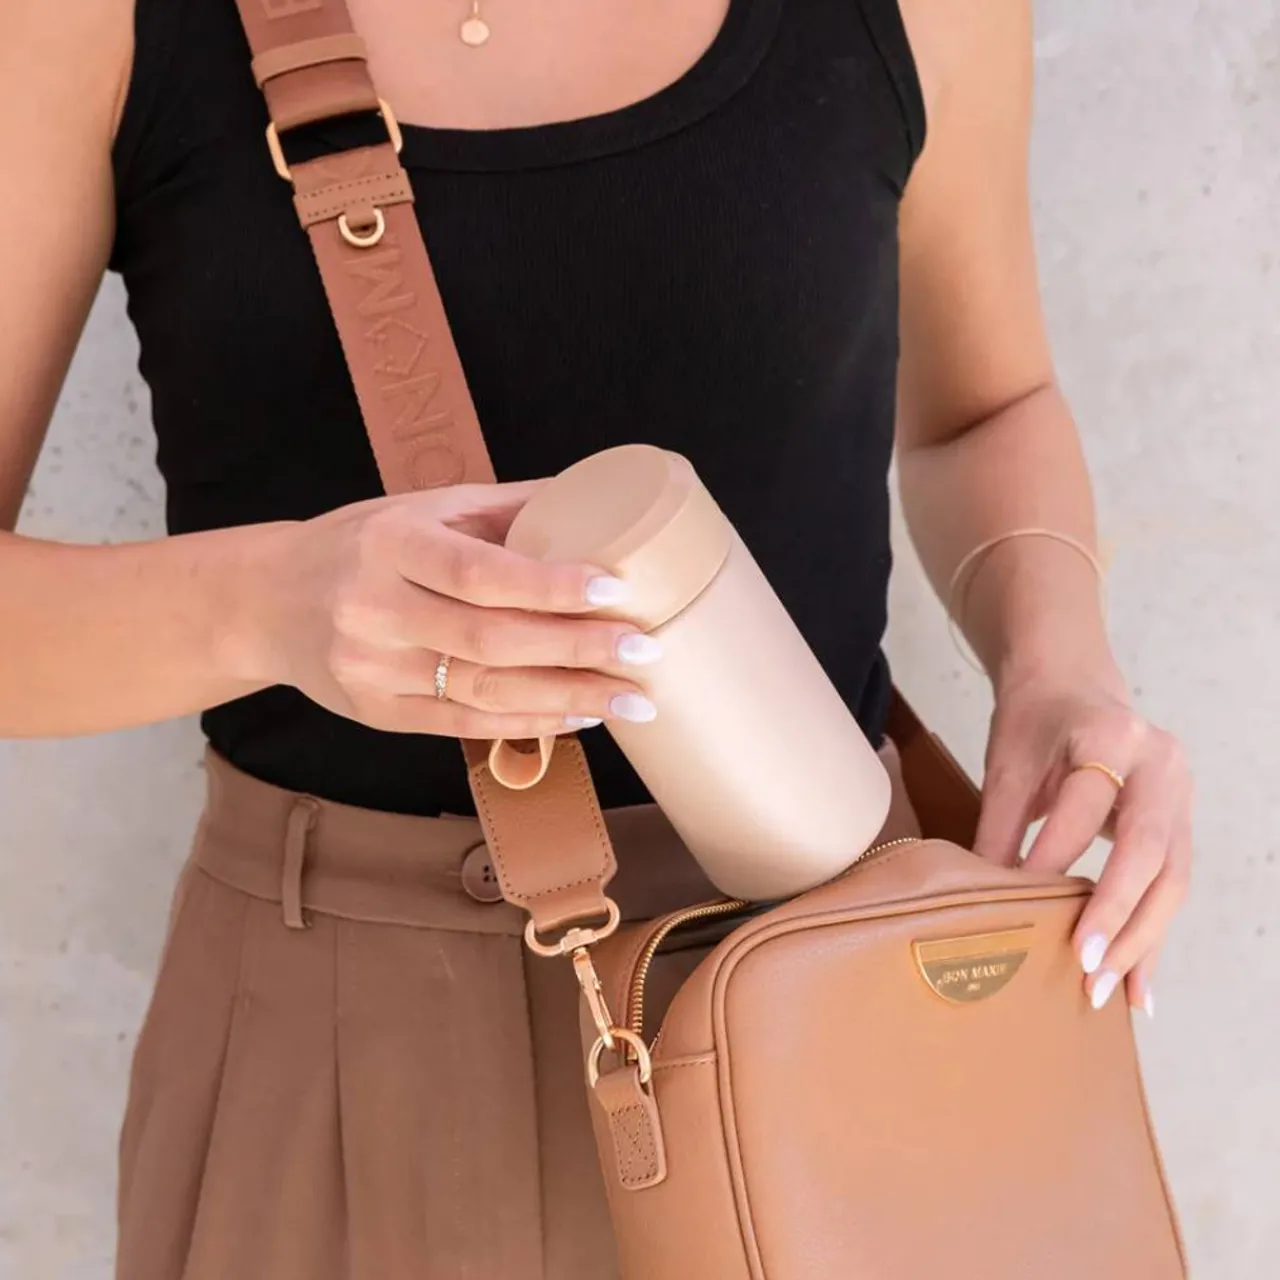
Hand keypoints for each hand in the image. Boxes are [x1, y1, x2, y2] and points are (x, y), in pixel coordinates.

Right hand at [237, 481, 660, 738]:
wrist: (266, 602)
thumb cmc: (360, 544)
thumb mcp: (421, 508)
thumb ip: (504, 508)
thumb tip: (597, 497)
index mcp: (390, 544)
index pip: (479, 572)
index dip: (549, 585)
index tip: (614, 590)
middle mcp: (376, 609)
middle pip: (491, 640)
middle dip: (578, 650)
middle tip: (647, 653)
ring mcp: (373, 669)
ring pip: (485, 692)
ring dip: (567, 698)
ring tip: (631, 700)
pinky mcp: (377, 713)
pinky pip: (464, 725)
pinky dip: (528, 724)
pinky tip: (580, 717)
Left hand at [973, 665, 1192, 1016]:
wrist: (1071, 682)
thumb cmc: (1034, 722)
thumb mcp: (1008, 764)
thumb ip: (998, 827)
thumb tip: (983, 902)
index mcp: (1110, 736)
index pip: (1085, 807)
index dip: (1055, 857)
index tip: (1027, 909)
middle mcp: (1160, 764)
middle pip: (1148, 851)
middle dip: (1117, 914)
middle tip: (1085, 967)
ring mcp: (1181, 794)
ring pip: (1172, 878)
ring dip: (1142, 940)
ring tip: (1112, 992)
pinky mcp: (1182, 822)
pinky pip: (1173, 885)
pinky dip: (1152, 935)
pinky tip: (1140, 984)